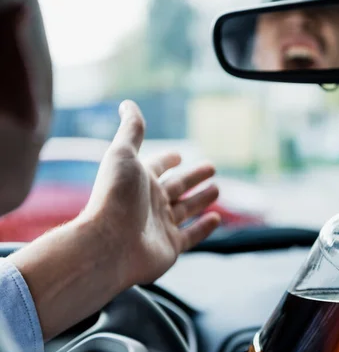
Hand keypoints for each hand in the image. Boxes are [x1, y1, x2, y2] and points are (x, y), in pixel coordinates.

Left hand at [9, 100, 219, 340]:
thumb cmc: (114, 197)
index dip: (168, 159)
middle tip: (211, 167)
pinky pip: (191, 235)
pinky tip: (216, 219)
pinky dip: (204, 227)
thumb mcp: (123, 154)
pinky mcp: (170, 247)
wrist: (108, 245)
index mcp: (139, 180)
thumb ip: (131, 130)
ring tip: (218, 189)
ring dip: (202, 199)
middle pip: (177, 186)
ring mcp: (160, 226)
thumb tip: (128, 104)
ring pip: (186, 209)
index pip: (157, 166)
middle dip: (193, 176)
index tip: (179, 155)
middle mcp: (149, 202)